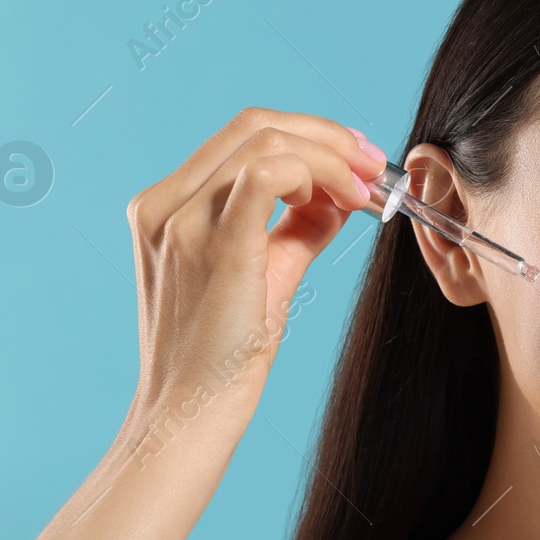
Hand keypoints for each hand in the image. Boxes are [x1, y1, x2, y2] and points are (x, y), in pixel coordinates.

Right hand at [121, 107, 384, 453]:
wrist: (191, 414)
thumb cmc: (223, 357)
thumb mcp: (263, 275)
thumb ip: (295, 230)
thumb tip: (339, 199)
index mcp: (166, 206)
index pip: (242, 136)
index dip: (309, 136)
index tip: (357, 160)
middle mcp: (165, 205)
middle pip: (254, 125)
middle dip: (328, 136)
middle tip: (375, 166)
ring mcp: (181, 222)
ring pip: (265, 141)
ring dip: (331, 157)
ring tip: (365, 192)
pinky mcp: (215, 246)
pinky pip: (268, 174)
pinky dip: (318, 175)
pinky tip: (343, 205)